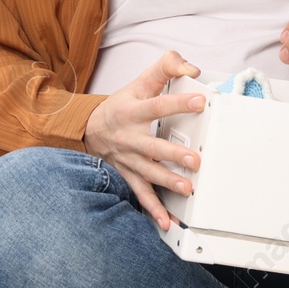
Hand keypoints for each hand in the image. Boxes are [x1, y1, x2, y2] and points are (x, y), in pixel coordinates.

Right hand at [83, 50, 206, 231]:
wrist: (88, 129)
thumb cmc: (121, 105)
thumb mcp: (140, 82)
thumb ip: (166, 67)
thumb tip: (191, 67)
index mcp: (133, 111)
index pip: (157, 105)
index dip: (178, 102)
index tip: (200, 101)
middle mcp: (129, 137)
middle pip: (152, 146)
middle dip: (173, 154)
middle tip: (194, 160)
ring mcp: (128, 158)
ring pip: (147, 172)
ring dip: (166, 182)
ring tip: (186, 188)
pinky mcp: (128, 175)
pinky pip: (140, 194)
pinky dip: (153, 209)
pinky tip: (166, 221)